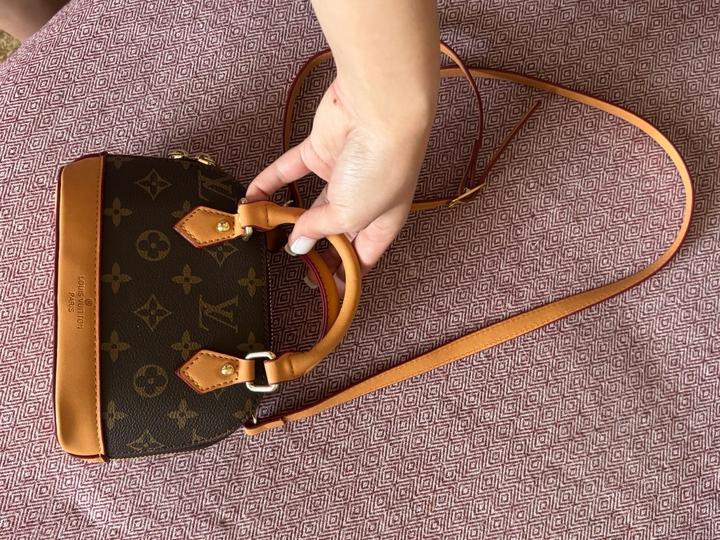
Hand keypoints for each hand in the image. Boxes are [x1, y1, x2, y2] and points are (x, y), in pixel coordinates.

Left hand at [245, 77, 435, 285]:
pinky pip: (290, 170)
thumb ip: (321, 230)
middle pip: (334, 232)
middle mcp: (364, 200)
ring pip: (310, 202)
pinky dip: (270, 183)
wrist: (379, 111)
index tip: (323, 290)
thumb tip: (297, 244)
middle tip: (290, 265)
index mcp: (383, 222)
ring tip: (264, 235)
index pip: (363, 256)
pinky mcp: (320, 149)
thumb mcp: (351, 214)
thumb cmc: (380, 168)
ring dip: (287, 217)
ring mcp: (342, 173)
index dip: (344, 275)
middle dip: (313, 249)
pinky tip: (251, 198)